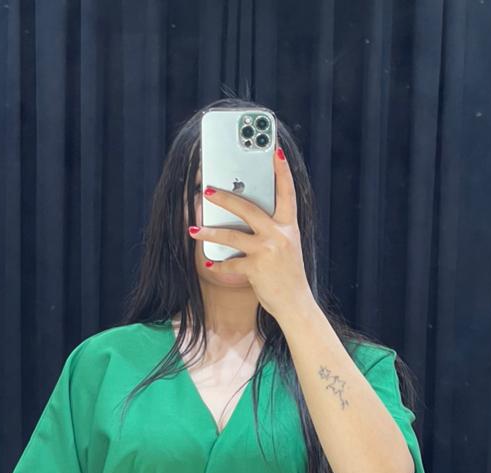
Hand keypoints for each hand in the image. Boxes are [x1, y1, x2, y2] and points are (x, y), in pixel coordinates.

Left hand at [189, 145, 315, 322]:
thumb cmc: (288, 275)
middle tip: (207, 190)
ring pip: (231, 235)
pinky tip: (209, 264)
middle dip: (225, 198)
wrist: (296, 304)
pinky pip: (230, 263)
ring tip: (193, 230)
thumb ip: (271, 231)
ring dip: (209, 233)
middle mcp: (279, 234)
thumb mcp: (286, 247)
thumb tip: (242, 219)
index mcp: (289, 226)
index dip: (281, 171)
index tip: (275, 151)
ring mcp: (267, 251)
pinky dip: (218, 265)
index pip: (287, 192)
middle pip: (248, 209)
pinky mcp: (256, 268)